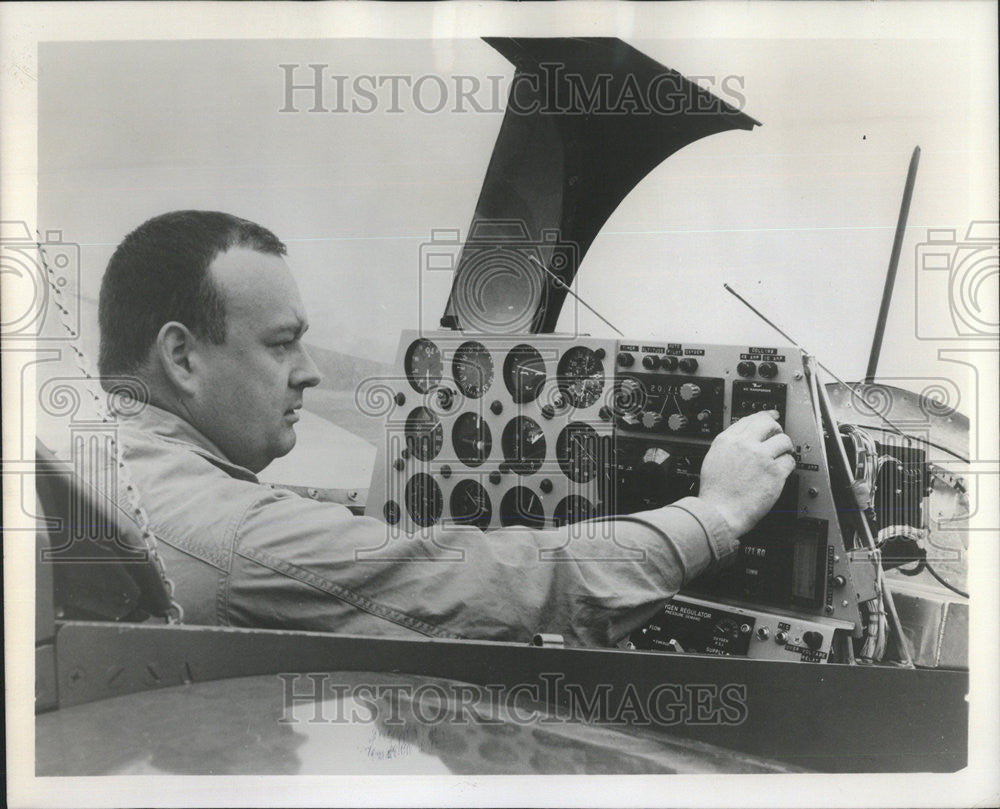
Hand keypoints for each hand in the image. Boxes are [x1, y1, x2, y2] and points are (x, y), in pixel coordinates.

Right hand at [697, 410, 795, 536]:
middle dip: (776, 429)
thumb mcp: (714, 459)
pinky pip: (790, 460)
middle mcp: (745, 445)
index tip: (772, 416)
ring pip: (784, 440)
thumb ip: (730, 446)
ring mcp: (761, 457)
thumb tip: (744, 439)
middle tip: (778, 437)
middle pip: (769, 424)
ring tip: (782, 456)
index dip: (764, 416)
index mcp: (727, 440)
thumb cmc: (715, 492)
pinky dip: (789, 465)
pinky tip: (783, 470)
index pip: (750, 419)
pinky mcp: (774, 472)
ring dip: (785, 448)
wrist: (719, 512)